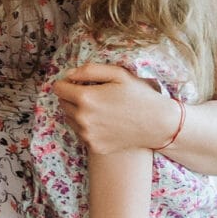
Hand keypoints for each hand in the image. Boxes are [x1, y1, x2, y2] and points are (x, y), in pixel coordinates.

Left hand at [54, 61, 181, 158]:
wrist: (158, 124)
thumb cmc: (139, 95)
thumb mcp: (118, 74)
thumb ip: (89, 70)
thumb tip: (68, 75)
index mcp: (86, 98)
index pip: (58, 88)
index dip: (67, 83)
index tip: (79, 83)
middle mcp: (82, 119)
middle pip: (62, 103)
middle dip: (72, 97)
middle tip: (94, 95)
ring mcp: (87, 135)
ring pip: (69, 119)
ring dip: (78, 112)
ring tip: (100, 109)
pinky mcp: (94, 147)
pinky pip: (81, 133)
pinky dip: (87, 127)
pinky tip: (105, 122)